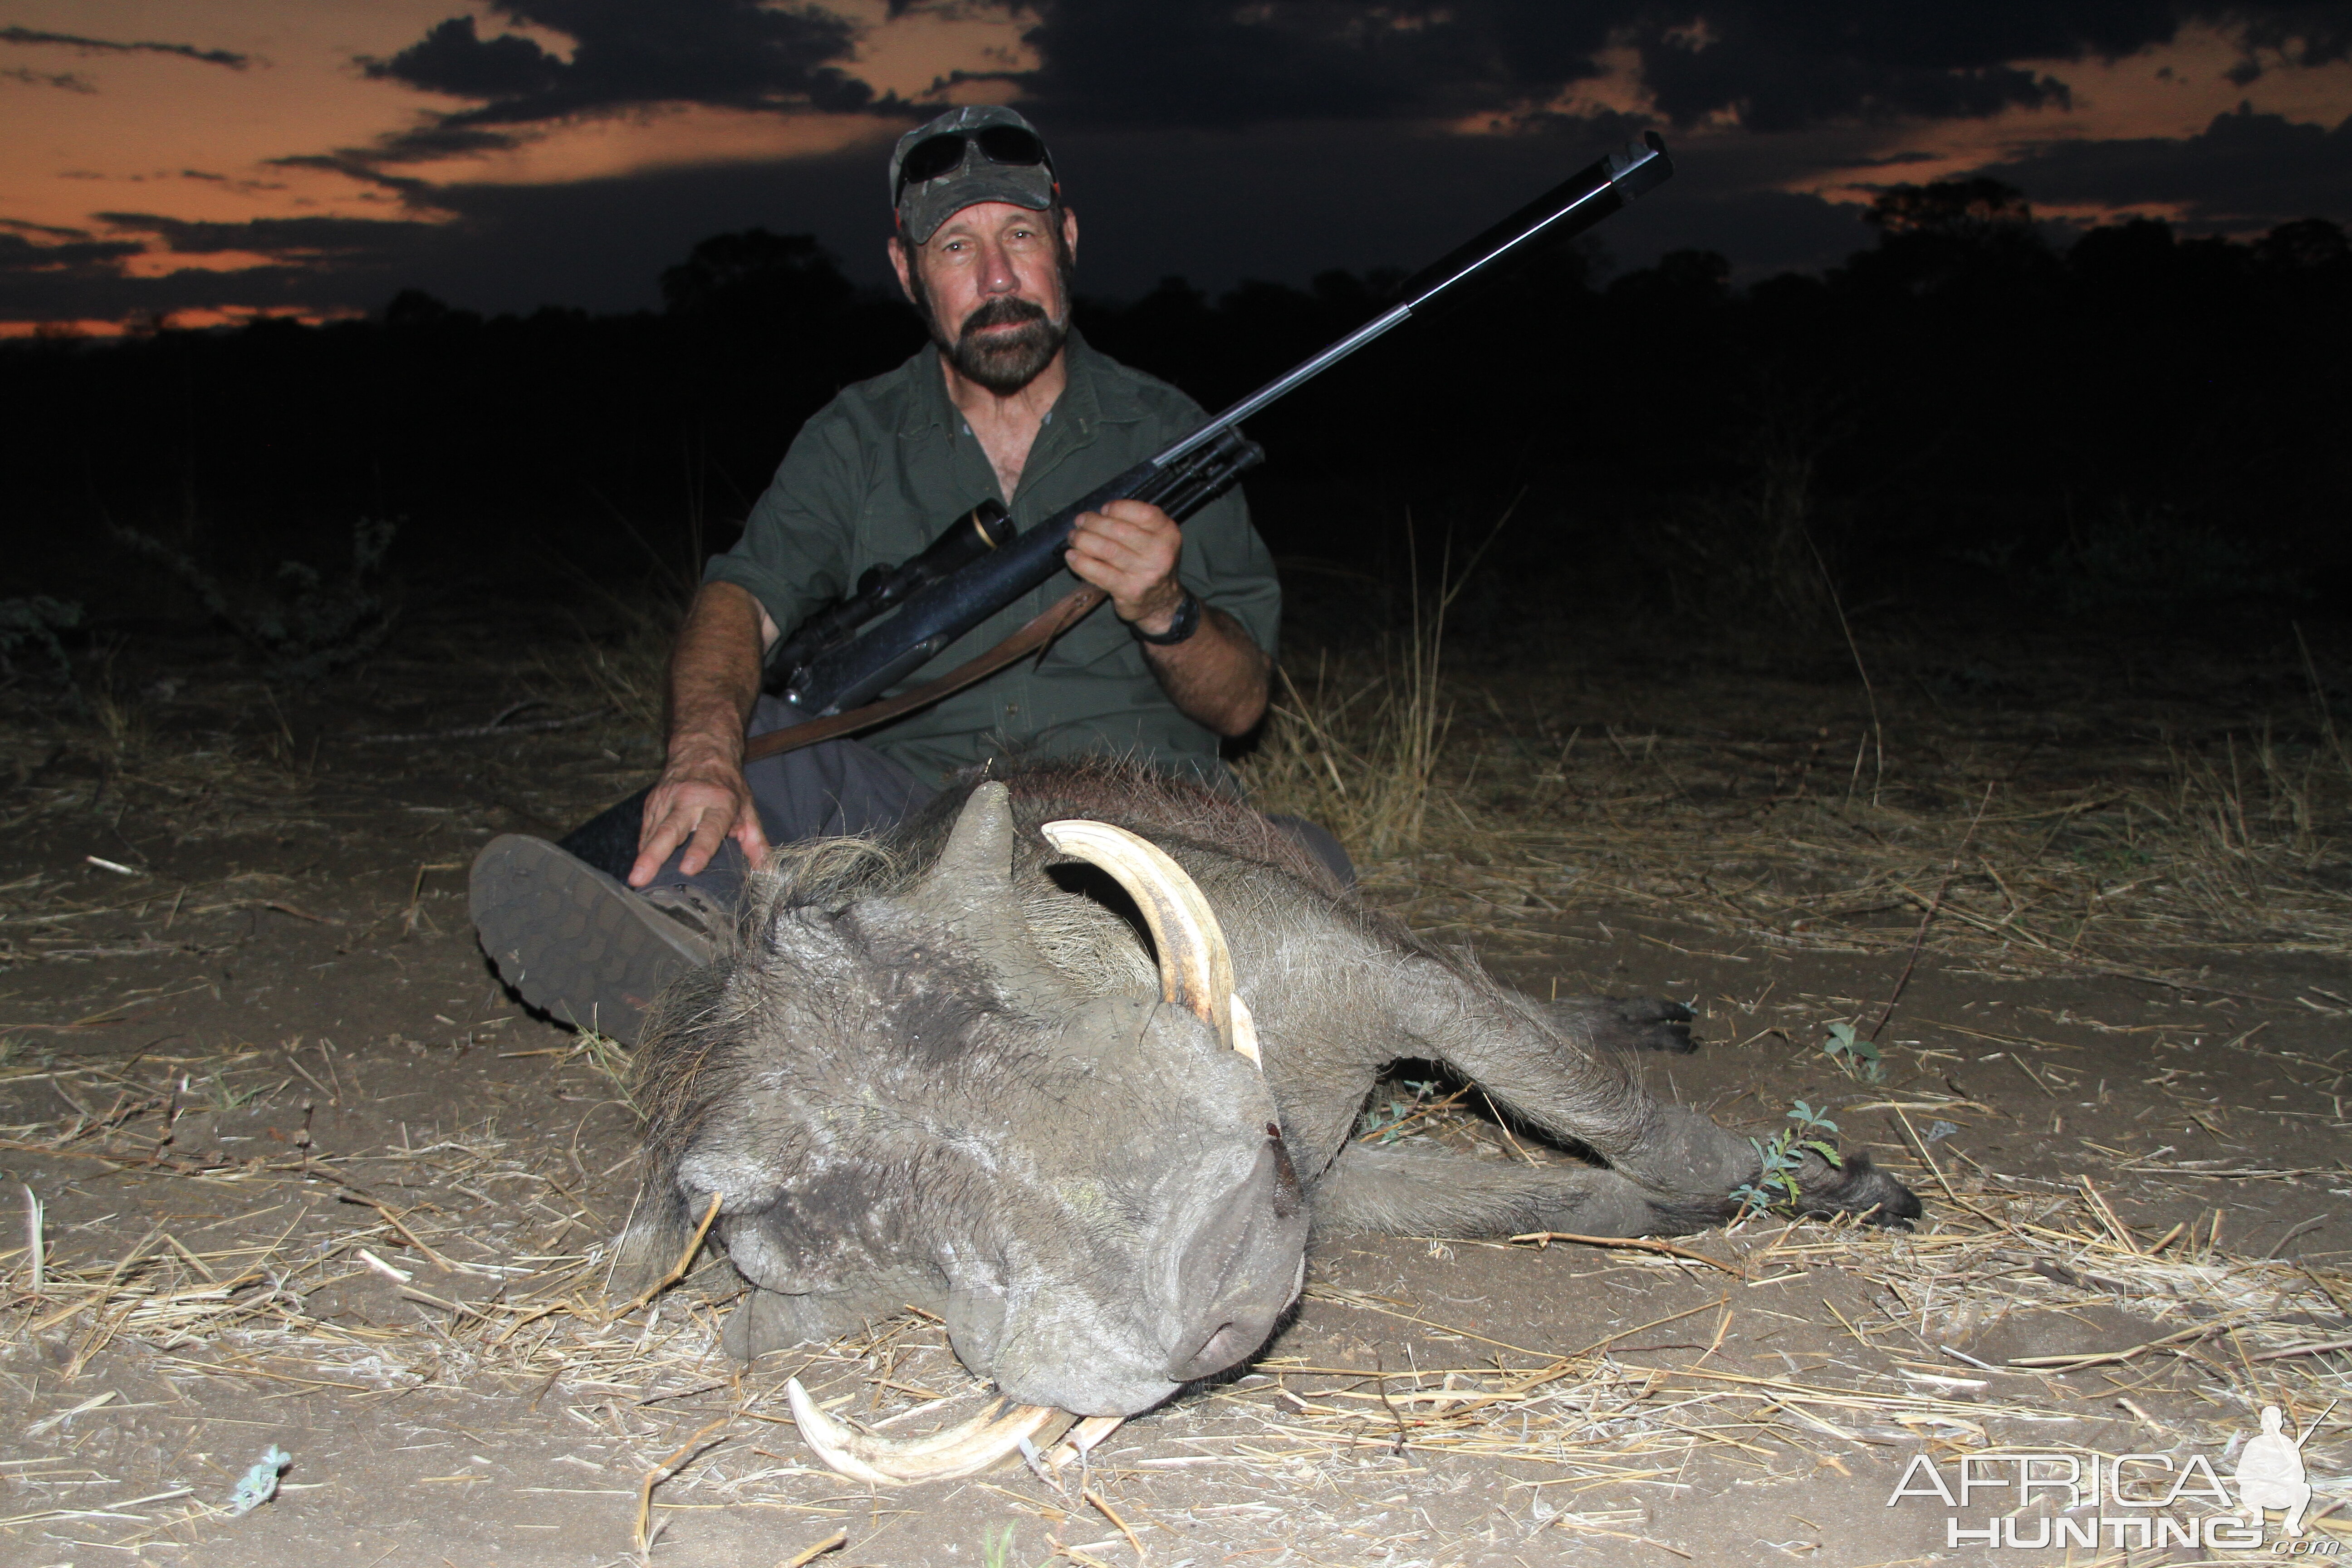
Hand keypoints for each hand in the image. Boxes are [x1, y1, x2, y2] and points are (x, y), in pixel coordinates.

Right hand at [628, 743, 767, 887]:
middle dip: (655, 855)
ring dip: (643, 855)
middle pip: (670, 830)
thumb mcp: (747, 809)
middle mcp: (690, 799)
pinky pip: (646, 829)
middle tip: (641, 876)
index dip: (699, 849)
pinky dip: (643, 848)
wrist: (702, 750)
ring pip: (653, 830)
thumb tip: (766, 871)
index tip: (688, 869)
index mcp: (718, 802)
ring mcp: (667, 799)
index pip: (708, 829)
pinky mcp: (652, 802)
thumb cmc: (728, 785)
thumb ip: (755, 842)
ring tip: (635, 879)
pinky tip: (640, 866)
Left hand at [1066, 498, 1185, 632]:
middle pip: (1119, 530)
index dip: (1117, 508)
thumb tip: (1099, 514)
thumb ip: (1135, 522)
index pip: (1141, 512)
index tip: (1104, 510)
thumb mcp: (1154, 538)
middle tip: (1080, 521)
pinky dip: (1081, 562)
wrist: (1159, 601)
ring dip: (1083, 540)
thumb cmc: (1150, 563)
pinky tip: (1072, 556)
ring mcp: (1145, 573)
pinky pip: (1098, 572)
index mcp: (1167, 533)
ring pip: (1106, 550)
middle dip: (1093, 522)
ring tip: (1074, 537)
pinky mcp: (1129, 591)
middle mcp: (1160, 553)